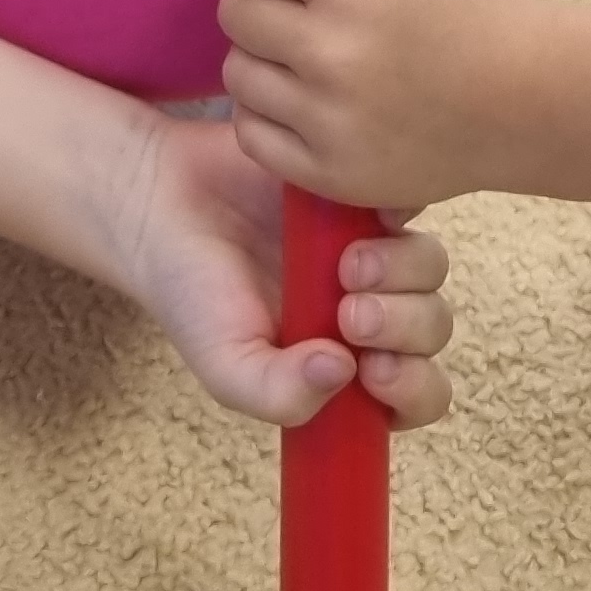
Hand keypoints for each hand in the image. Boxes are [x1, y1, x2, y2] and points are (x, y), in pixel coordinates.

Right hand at [115, 113, 456, 428]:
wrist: (159, 203)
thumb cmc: (193, 295)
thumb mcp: (226, 365)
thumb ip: (279, 394)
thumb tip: (344, 373)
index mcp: (345, 368)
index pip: (417, 396)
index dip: (412, 388)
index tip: (373, 369)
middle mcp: (367, 312)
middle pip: (431, 328)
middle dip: (404, 326)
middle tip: (349, 313)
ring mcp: (367, 252)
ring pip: (428, 269)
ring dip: (402, 272)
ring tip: (347, 262)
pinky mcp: (359, 195)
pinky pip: (410, 202)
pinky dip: (398, 208)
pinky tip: (358, 213)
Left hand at [219, 0, 543, 210]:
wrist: (535, 101)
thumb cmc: (491, 2)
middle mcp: (329, 50)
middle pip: (235, 11)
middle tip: (294, 1)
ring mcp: (328, 117)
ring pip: (240, 75)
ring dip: (263, 57)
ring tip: (302, 52)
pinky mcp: (331, 170)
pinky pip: (256, 136)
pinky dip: (268, 115)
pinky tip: (300, 99)